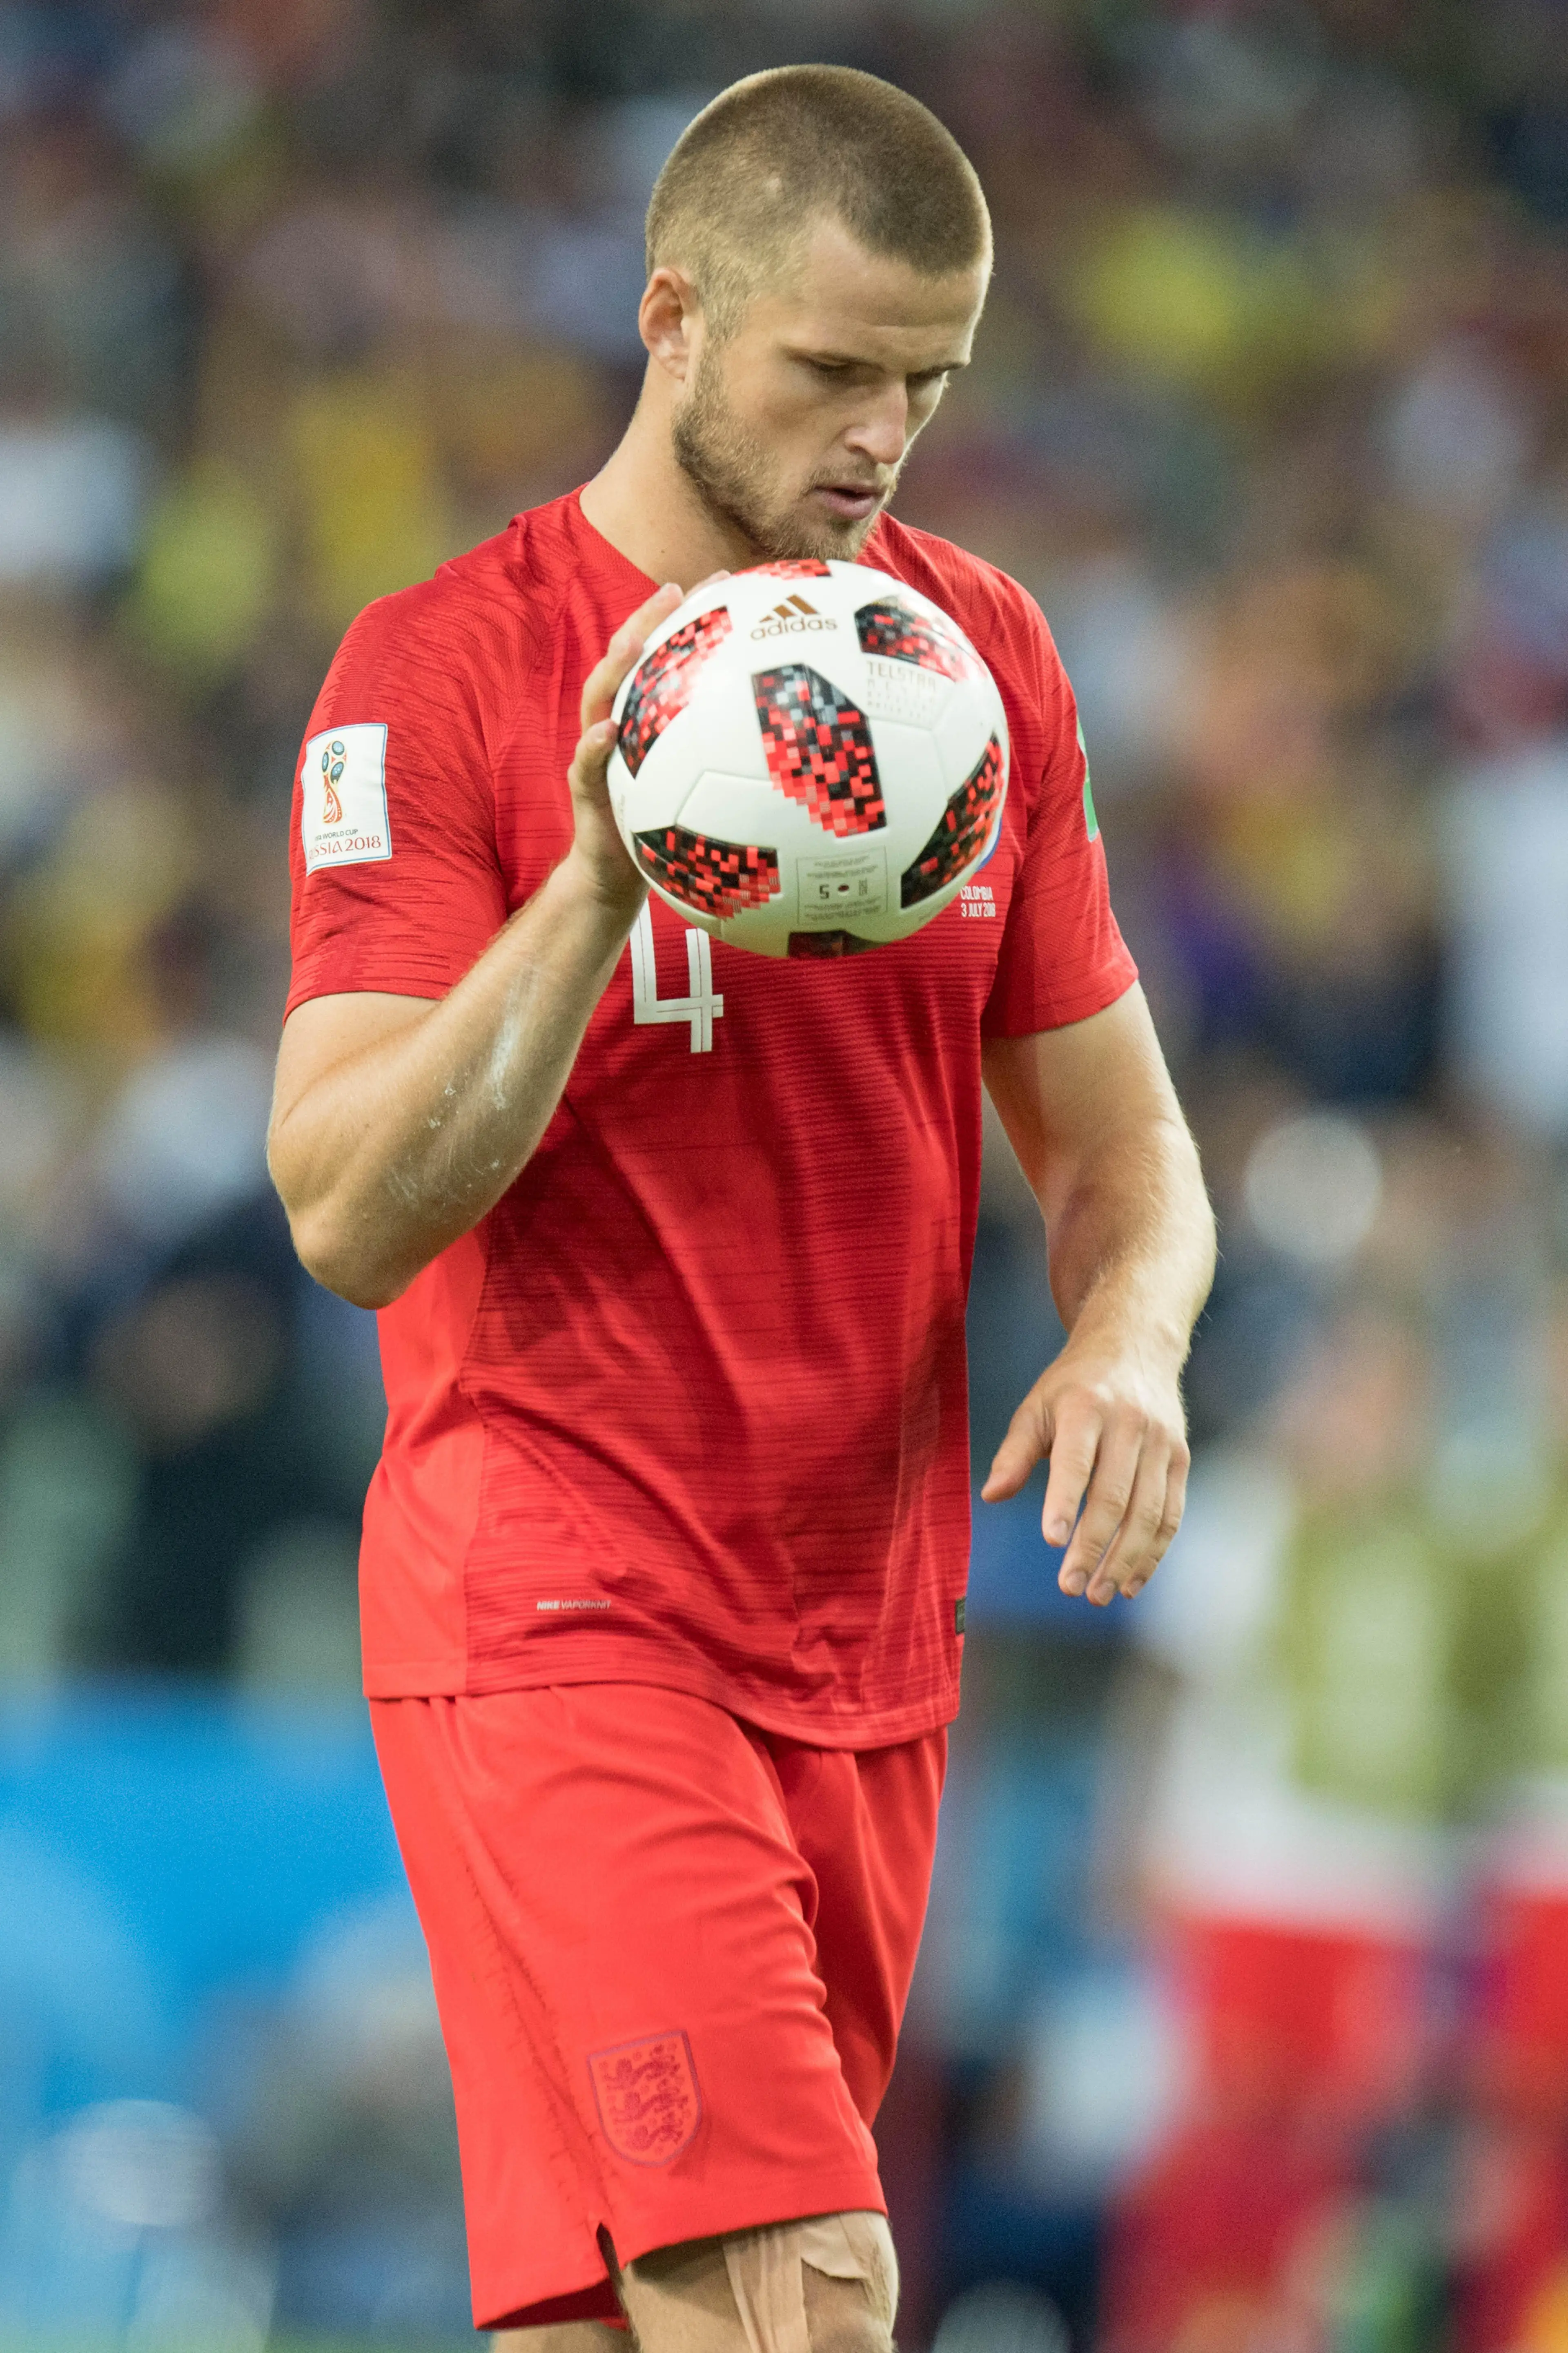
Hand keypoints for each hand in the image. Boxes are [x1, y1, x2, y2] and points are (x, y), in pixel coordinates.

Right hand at [563, 574, 728, 920]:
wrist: (620, 877)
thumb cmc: (669, 831)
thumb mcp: (707, 788)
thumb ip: (736, 759)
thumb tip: (801, 744)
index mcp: (645, 717)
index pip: (662, 655)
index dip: (686, 617)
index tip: (723, 581)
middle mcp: (616, 723)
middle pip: (626, 659)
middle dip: (647, 620)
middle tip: (676, 589)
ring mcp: (595, 751)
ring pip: (597, 698)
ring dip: (614, 667)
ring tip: (634, 641)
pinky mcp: (585, 789)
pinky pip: (585, 763)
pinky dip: (594, 746)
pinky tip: (609, 732)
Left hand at [980, 1330, 1190, 1605]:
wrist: (1136, 1345)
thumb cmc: (1074, 1385)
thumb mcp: (1037, 1406)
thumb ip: (1015, 1452)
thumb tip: (991, 1495)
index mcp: (1086, 1407)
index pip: (1076, 1460)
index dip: (1064, 1502)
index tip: (1052, 1542)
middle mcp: (1130, 1423)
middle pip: (1114, 1496)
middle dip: (1093, 1547)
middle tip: (1070, 1588)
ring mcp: (1161, 1442)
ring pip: (1148, 1512)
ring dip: (1124, 1560)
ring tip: (1098, 1594)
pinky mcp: (1181, 1458)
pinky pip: (1171, 1514)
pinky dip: (1153, 1553)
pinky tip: (1132, 1582)